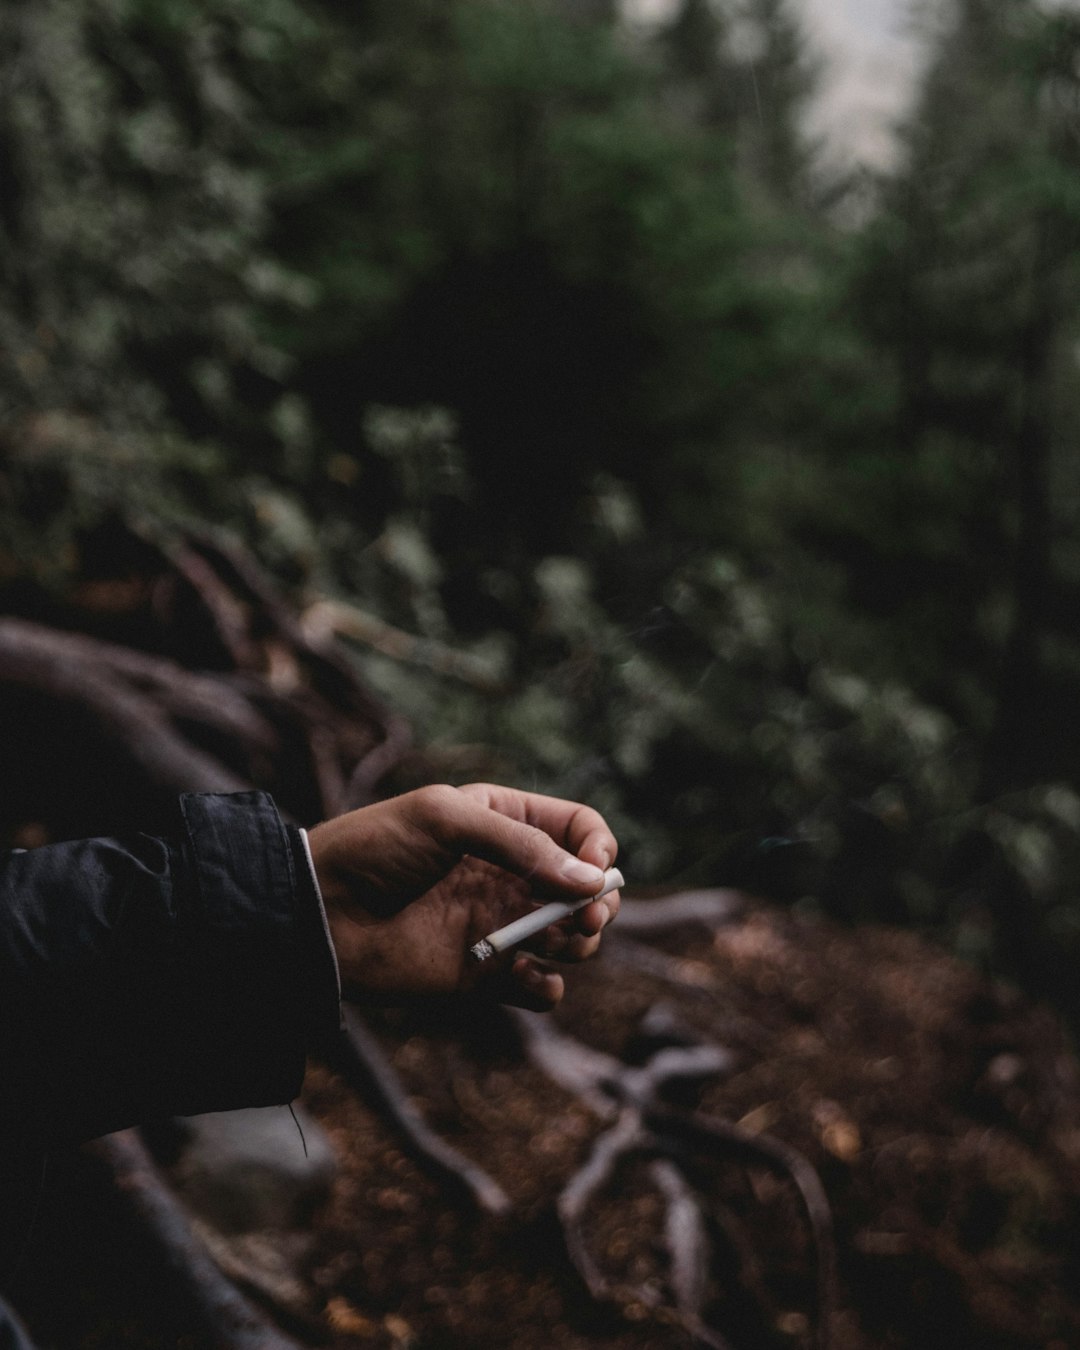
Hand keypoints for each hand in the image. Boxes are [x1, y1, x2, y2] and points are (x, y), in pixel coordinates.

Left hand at [307, 783, 619, 1010]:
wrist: (319, 913)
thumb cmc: (375, 850)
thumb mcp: (447, 819)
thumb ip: (521, 845)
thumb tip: (591, 880)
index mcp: (504, 822)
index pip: (578, 829)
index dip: (598, 848)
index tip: (597, 870)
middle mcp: (510, 874)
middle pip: (587, 889)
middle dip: (598, 903)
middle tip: (584, 918)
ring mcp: (499, 924)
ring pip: (572, 940)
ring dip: (577, 944)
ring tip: (550, 943)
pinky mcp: (483, 974)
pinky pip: (540, 989)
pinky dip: (546, 989)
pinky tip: (527, 979)